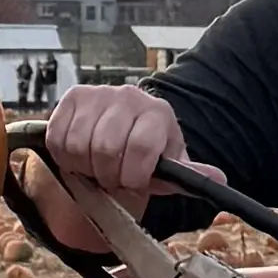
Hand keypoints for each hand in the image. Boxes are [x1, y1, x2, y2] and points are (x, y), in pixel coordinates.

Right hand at [33, 79, 194, 213]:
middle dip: (106, 175)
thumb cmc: (147, 156)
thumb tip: (219, 181)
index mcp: (158, 113)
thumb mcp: (169, 167)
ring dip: (83, 167)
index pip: (141, 147)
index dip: (132, 176)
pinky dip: (63, 157)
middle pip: (105, 148)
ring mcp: (98, 94)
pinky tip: (79, 156)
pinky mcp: (72, 97)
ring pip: (77, 144)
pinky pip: (57, 137)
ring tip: (95, 167)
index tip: (132, 184)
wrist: (122, 132)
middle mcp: (129, 96)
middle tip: (111, 179)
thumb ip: (190, 176)